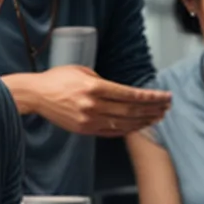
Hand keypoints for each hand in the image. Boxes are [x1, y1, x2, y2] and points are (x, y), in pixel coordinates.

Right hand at [4, 66, 170, 135]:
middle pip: (131, 110)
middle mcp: (93, 105)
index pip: (129, 95)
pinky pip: (112, 132)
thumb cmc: (57, 79)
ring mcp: (89, 120)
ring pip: (124, 123)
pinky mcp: (85, 130)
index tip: (164, 96)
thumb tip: (122, 92)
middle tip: (167, 107)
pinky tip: (140, 126)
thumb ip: (103, 81)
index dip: (150, 97)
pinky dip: (128, 129)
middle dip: (152, 109)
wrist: (36, 95)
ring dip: (144, 121)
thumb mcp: (82, 72)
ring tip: (158, 117)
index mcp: (94, 87)